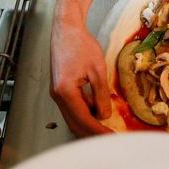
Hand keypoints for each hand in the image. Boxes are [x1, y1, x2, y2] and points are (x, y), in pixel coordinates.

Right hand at [49, 20, 112, 136]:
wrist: (66, 30)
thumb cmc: (81, 44)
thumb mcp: (97, 70)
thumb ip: (101, 95)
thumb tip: (104, 115)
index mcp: (65, 92)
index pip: (83, 120)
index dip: (98, 131)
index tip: (111, 138)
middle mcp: (57, 95)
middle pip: (75, 123)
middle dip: (92, 133)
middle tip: (109, 138)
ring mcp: (57, 93)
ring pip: (72, 117)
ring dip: (88, 124)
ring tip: (106, 128)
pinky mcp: (60, 88)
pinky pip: (72, 107)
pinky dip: (84, 113)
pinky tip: (98, 111)